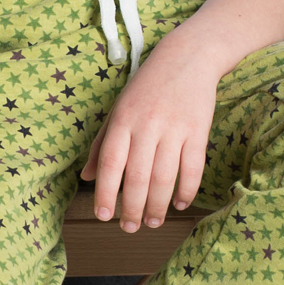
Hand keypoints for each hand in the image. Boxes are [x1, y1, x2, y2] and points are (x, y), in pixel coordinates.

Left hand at [82, 42, 220, 231]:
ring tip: (152, 222)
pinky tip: (180, 204)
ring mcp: (174, 127)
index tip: (103, 216)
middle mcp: (146, 125)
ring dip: (157, 205)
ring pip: (164, 177)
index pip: (109, 163)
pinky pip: (193, 167)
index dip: (104, 192)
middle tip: (130, 228)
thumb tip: (85, 176)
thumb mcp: (118, 109)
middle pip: (136, 176)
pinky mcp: (198, 129)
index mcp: (122, 120)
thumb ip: (101, 143)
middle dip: (131, 208)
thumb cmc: (147, 86)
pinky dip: (187, 190)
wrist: (188, 57)